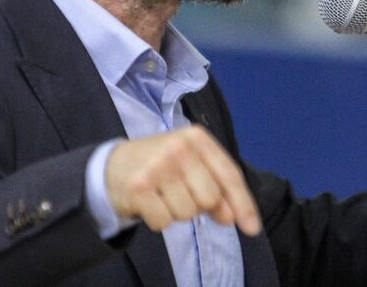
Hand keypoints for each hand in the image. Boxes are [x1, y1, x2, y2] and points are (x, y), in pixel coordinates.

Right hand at [104, 125, 261, 235]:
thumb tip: (231, 217)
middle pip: (210, 198)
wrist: (114, 165)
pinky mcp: (139, 186)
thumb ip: (217, 188)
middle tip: (180, 192)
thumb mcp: (193, 167)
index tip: (252, 228)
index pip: (229, 175)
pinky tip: (149, 202)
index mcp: (198, 138)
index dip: (243, 204)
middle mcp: (179, 147)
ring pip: (187, 213)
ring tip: (162, 195)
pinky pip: (163, 222)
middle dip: (199, 205)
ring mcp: (158, 165)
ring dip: (176, 212)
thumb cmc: (162, 166)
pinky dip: (158, 219)